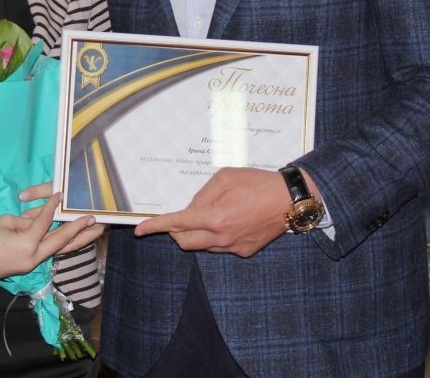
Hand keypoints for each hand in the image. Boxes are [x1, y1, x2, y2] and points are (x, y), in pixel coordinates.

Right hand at [0, 191, 99, 282]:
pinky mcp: (30, 266)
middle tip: (95, 219)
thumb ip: (26, 221)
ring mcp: (33, 264)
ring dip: (78, 240)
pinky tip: (74, 239)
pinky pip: (50, 253)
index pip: (45, 222)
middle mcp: (34, 256)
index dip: (53, 207)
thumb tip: (38, 221)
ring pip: (60, 250)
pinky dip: (63, 245)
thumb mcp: (5, 222)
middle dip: (79, 229)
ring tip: (95, 231)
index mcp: (26, 244)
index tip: (62, 194)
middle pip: (62, 241)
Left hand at [133, 166, 292, 257]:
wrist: (290, 199)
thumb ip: (202, 195)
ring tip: (215, 212)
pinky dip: (216, 236)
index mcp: (215, 217)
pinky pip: (220, 247)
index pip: (177, 224)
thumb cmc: (257, 182)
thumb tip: (191, 210)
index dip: (155, 226)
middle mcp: (222, 238)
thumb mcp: (225, 177)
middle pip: (184, 242)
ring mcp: (234, 247)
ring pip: (202, 246)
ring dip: (198, 233)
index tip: (140, 230)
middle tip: (181, 216)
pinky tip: (231, 220)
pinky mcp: (244, 251)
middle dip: (175, 231)